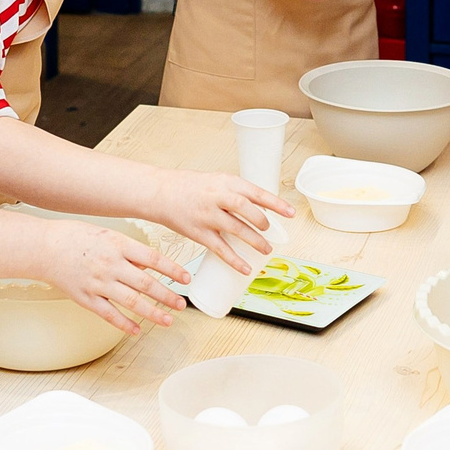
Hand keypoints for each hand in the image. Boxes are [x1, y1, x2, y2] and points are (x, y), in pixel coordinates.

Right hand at [38, 221, 190, 333]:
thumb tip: (149, 264)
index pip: (153, 258)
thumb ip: (128, 250)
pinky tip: (136, 330)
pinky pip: (109, 314)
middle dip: (167, 296)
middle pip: (146, 283)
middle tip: (182, 304)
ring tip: (168, 320)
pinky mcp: (86, 298)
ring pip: (132, 301)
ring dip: (152, 313)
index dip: (173, 270)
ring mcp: (98, 283)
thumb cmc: (75, 237)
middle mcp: (110, 265)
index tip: (187, 279)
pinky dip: (124, 324)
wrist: (44, 247)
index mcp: (118, 245)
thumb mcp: (107, 235)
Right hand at [149, 172, 291, 273]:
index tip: (290, 212)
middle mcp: (217, 197)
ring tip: (266, 250)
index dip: (275, 203)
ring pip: (236, 229)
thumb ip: (235, 193)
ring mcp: (207, 215)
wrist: (159, 192)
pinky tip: (245, 268)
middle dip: (262, 222)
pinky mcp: (198, 232)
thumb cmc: (189, 186)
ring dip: (254, 241)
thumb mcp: (216, 181)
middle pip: (246, 209)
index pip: (255, 192)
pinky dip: (234, 260)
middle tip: (269, 231)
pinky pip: (220, 249)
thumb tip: (260, 207)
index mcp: (225, 182)